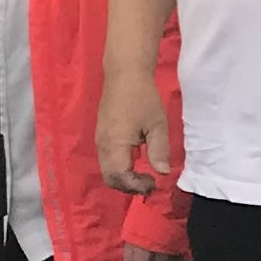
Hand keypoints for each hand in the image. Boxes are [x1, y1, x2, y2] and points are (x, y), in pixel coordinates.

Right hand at [95, 72, 169, 195]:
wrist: (124, 75)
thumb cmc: (143, 98)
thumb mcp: (158, 125)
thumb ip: (159, 151)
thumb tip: (161, 173)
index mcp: (115, 144)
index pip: (119, 177)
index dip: (135, 186)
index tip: (153, 182)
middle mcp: (102, 145)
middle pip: (109, 178)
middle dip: (128, 186)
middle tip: (149, 182)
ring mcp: (99, 140)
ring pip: (106, 170)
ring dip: (124, 178)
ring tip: (144, 175)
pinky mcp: (101, 135)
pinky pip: (106, 160)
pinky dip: (119, 168)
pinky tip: (136, 162)